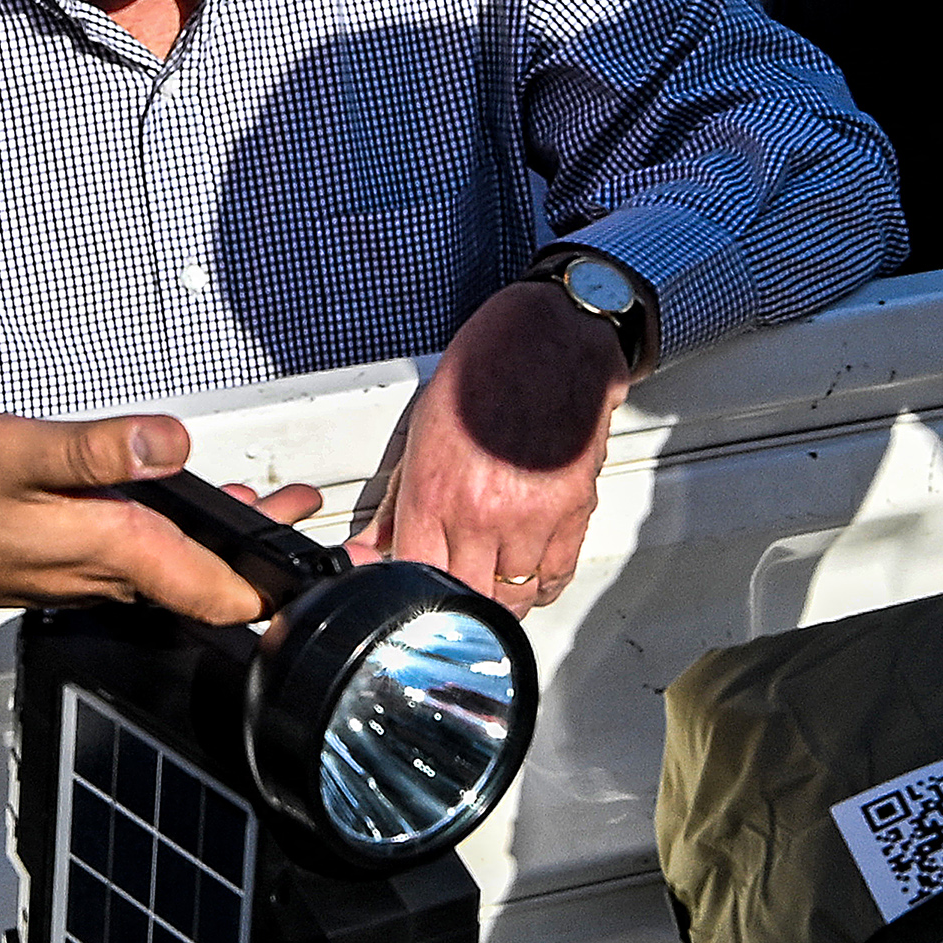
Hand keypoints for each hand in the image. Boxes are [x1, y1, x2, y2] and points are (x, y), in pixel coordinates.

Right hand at [0, 412, 326, 650]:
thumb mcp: (17, 452)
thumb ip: (99, 449)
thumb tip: (175, 442)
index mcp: (104, 549)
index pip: (214, 588)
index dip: (275, 583)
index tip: (321, 568)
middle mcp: (99, 574)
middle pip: (203, 579)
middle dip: (262, 555)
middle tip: (309, 523)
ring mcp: (77, 575)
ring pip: (170, 568)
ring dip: (221, 543)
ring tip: (266, 509)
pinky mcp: (55, 565)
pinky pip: (134, 559)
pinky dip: (174, 537)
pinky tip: (173, 508)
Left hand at [351, 279, 627, 608]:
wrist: (547, 340)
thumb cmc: (483, 376)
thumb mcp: (420, 434)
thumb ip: (395, 504)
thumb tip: (369, 549)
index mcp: (434, 494)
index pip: (417, 580)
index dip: (415, 597)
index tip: (417, 597)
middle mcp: (481, 514)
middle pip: (469, 600)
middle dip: (460, 602)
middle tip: (458, 590)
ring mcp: (530, 518)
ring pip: (514, 598)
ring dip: (503, 596)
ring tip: (494, 575)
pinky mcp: (573, 512)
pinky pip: (556, 577)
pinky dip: (542, 584)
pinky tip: (530, 571)